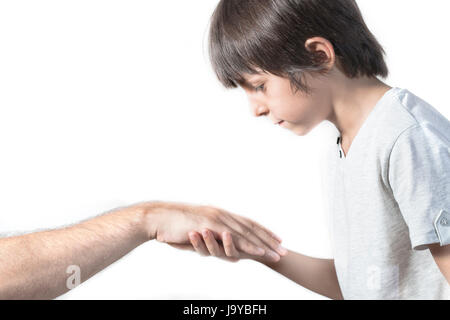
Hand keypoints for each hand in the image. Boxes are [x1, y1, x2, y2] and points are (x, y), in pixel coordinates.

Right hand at [136, 201, 286, 258]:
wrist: (159, 218)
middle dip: (269, 239)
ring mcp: (218, 219)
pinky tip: (260, 251)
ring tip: (277, 253)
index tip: (275, 238)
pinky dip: (249, 245)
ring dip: (264, 244)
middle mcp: (222, 214)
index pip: (246, 223)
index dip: (262, 231)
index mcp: (220, 214)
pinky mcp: (211, 225)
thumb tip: (216, 243)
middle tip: (283, 248)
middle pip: (251, 227)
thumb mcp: (196, 229)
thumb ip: (209, 236)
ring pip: (247, 233)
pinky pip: (234, 237)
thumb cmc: (174, 225)